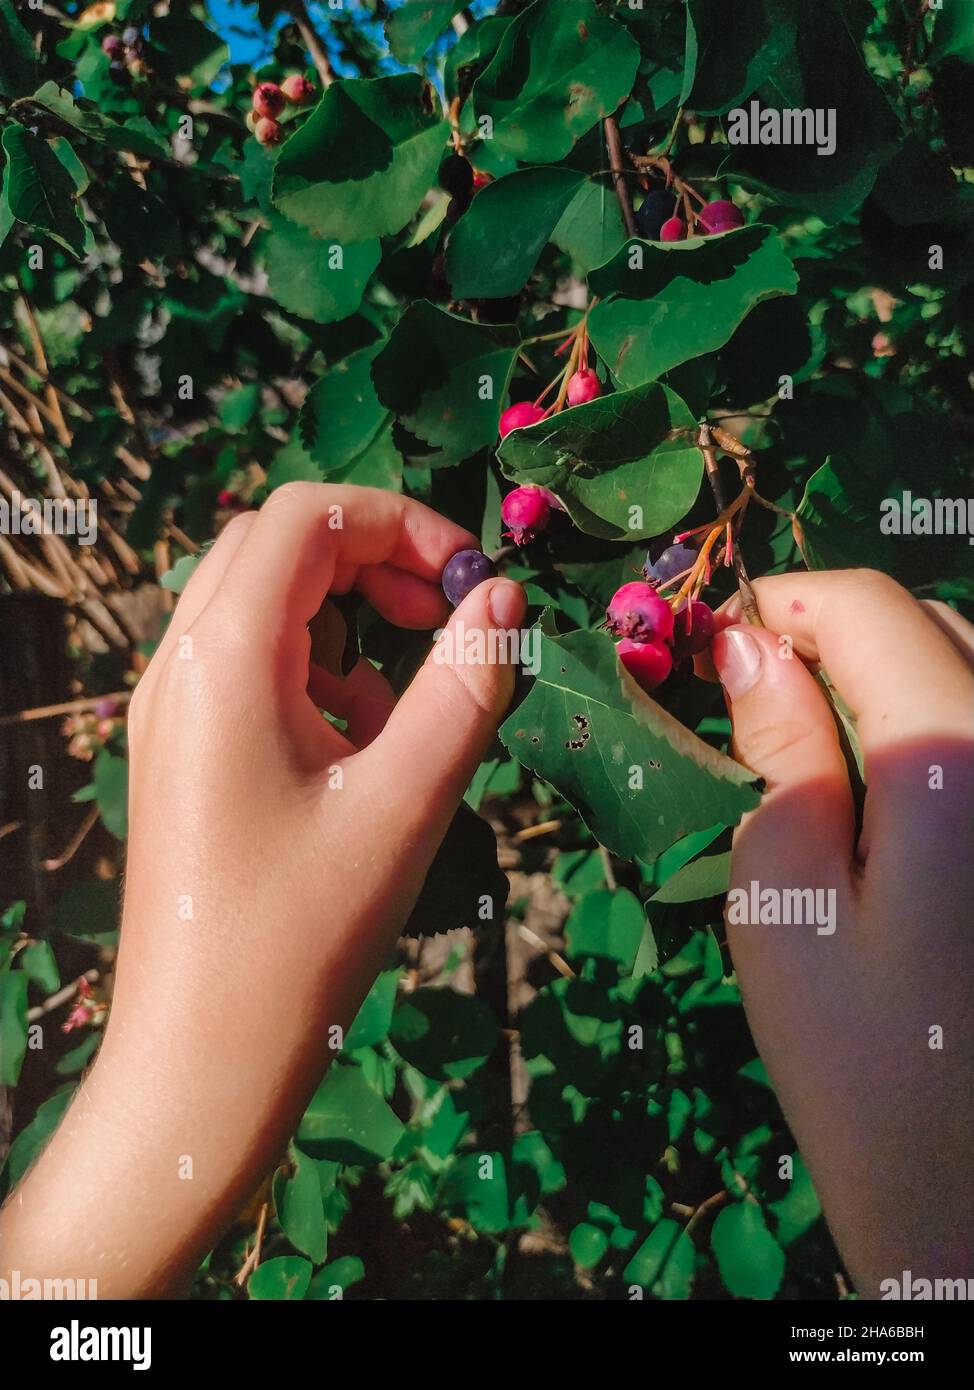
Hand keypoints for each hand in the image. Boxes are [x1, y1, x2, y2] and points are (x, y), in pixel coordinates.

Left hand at [0, 484, 524, 1296]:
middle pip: (278, 547)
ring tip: (404, 712)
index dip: (400, 521)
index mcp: (223, 655)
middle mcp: (180, 664)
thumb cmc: (306, 928)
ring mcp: (171, 710)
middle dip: (375, 562)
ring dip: (349, 624)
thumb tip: (505, 598)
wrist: (204, 1056)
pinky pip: (252, 670)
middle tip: (447, 622)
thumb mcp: (408, 798)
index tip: (473, 582)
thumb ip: (466, 683)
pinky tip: (358, 758)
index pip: (307, 514)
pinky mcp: (181, 753)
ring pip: (265, 607)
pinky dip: (318, 678)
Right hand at [710, 570, 973, 1296]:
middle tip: (756, 697)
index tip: (716, 644)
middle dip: (837, 634)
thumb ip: (777, 750)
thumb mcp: (783, 895)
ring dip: (891, 672)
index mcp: (955, 756)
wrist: (972, 1190)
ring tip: (816, 737)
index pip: (871, 610)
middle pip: (935, 623)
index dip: (782, 603)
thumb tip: (750, 646)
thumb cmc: (857, 1054)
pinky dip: (936, 719)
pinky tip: (893, 784)